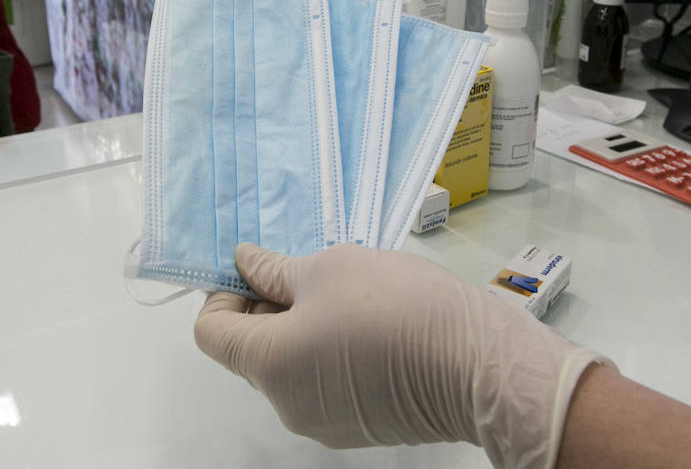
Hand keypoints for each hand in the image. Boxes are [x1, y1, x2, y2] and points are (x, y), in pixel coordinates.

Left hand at [193, 243, 608, 468]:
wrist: (478, 364)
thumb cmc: (398, 308)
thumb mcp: (328, 267)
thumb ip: (275, 270)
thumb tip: (244, 264)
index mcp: (268, 364)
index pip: (212, 333)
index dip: (225, 294)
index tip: (258, 268)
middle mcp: (287, 404)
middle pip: (252, 352)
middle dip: (270, 308)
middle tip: (309, 271)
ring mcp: (325, 422)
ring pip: (293, 367)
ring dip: (306, 329)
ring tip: (350, 295)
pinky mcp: (363, 426)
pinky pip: (328, 384)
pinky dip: (335, 353)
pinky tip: (374, 325)